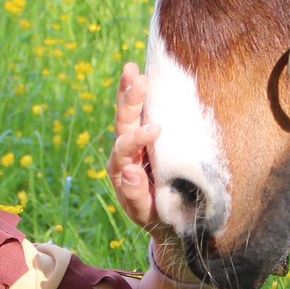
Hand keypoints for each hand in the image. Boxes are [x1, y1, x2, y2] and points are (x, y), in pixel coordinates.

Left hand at [108, 62, 159, 228]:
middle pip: (122, 123)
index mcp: (122, 170)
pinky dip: (144, 96)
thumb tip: (130, 171)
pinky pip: (143, 114)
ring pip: (128, 115)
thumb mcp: (147, 213)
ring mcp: (135, 144)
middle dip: (129, 101)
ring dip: (129, 91)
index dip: (137, 138)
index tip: (156, 129)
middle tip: (138, 79)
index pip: (124, 149)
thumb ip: (136, 197)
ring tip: (132, 68)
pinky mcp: (148, 139)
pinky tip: (144, 75)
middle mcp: (124, 153)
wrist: (167, 221)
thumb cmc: (158, 218)